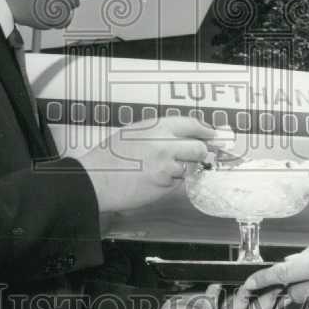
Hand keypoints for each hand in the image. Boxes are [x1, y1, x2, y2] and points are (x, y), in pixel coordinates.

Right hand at [79, 116, 211, 212]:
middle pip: (198, 148)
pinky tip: (152, 180)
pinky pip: (176, 182)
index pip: (192, 124)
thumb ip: (157, 132)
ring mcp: (166, 165)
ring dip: (181, 170)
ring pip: (188, 167)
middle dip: (198, 153)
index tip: (212, 134)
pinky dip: (169, 182)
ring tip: (160, 170)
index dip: (205, 130)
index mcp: (156, 127)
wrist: (95, 180)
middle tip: (196, 156)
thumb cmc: (108, 157)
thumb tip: (179, 136)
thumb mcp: (134, 132)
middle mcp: (164, 144)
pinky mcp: (164, 184)